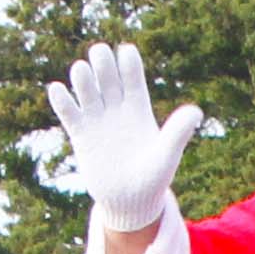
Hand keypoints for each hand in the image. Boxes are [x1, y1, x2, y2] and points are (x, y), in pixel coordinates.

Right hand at [46, 42, 202, 233]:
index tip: (127, 50)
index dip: (129, 63)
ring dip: (82, 77)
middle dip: (103, 63)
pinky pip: (68, 111)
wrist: (130, 203)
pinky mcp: (80, 133)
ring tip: (81, 70)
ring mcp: (97, 119)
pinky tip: (57, 89)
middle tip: (99, 52)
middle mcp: (116, 109)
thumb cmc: (153, 179)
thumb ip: (178, 132)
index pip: (133, 78)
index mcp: (139, 109)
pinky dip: (61, 99)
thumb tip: (197, 111)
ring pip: (86, 89)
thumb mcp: (167, 155)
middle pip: (107, 77)